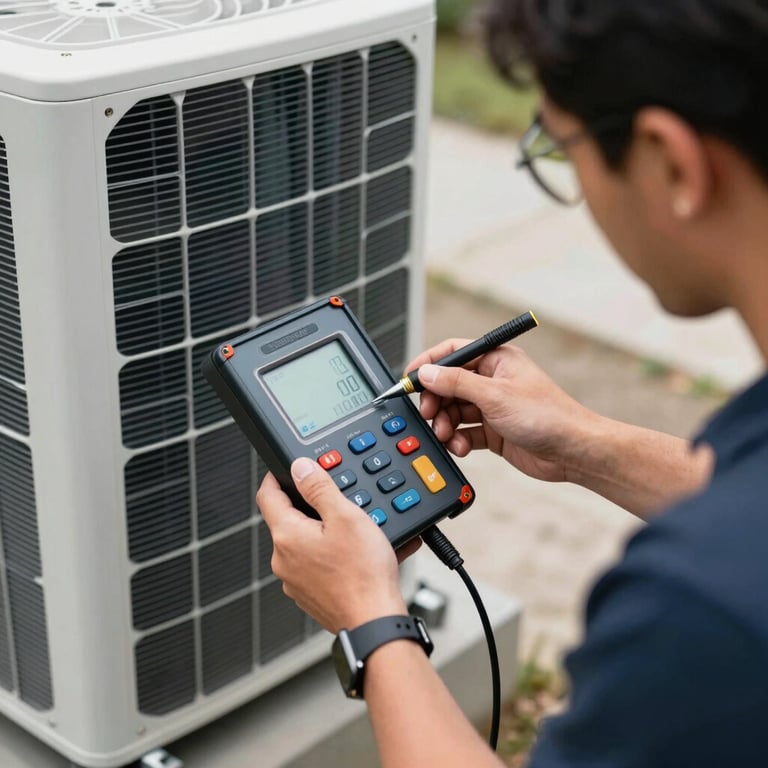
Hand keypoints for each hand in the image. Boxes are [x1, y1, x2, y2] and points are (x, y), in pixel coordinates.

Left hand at [256, 457, 419, 633]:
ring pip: (307, 543)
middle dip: (312, 506)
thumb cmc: (362, 575)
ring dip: (328, 532)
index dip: (276, 476)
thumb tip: (300, 468)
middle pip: (290, 520)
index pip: (267, 495)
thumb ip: (319, 488)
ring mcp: (296, 581)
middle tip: (337, 499)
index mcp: (287, 536)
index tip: (286, 468)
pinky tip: (363, 554)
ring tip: (360, 531)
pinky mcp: (312, 595)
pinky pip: (319, 565)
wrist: (375, 622)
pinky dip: (337, 555)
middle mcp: (284, 560)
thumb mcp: (346, 517)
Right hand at [406, 340, 599, 483]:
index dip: (429, 364)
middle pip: (448, 385)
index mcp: (497, 359)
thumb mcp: (495, 395)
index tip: (409, 379)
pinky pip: (464, 431)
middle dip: (435, 401)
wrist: (572, 451)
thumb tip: (427, 373)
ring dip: (445, 424)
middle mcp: (493, 380)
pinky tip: (460, 446)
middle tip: (428, 414)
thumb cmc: (547, 415)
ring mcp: (492, 407)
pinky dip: (458, 439)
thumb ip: (456, 383)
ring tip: (446, 435)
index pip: (453, 352)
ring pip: (454, 411)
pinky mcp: (493, 431)